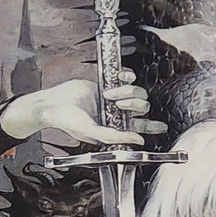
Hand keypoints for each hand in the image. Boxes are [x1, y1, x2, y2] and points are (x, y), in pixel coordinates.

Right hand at [1, 72, 166, 145]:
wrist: (52, 103)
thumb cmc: (67, 121)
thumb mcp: (92, 132)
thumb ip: (115, 137)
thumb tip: (139, 140)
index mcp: (114, 128)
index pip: (139, 128)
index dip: (152, 127)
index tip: (163, 127)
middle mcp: (116, 114)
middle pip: (141, 108)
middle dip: (135, 105)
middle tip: (119, 105)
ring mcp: (113, 98)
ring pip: (137, 92)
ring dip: (128, 91)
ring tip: (110, 94)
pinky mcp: (108, 83)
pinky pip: (128, 77)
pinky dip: (127, 77)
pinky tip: (119, 77)